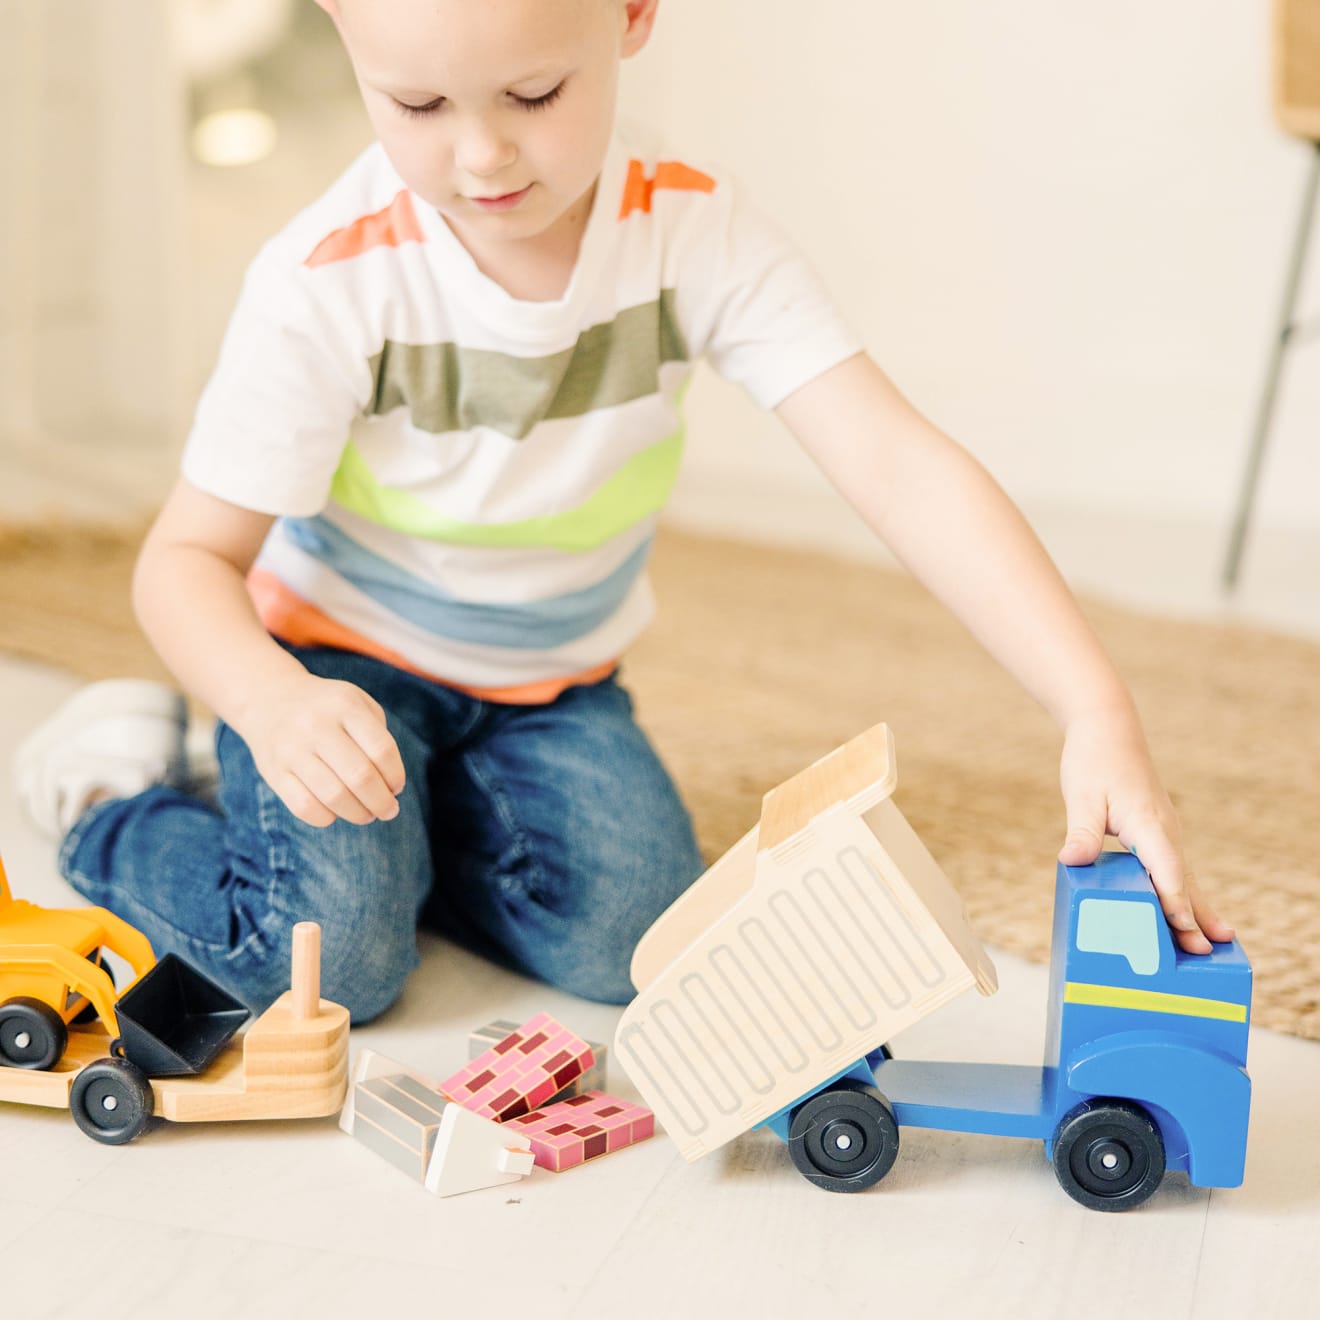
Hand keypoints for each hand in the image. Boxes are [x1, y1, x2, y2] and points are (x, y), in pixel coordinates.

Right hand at [235, 671, 405, 827]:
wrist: (268, 699)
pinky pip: (304, 807)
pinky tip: (335, 813)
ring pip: (334, 796)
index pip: (382, 749)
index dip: (395, 776)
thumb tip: (390, 786)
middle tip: (389, 811)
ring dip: (358, 814)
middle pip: (360, 777)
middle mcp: (316, 725)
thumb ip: (379, 736)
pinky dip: (326, 818)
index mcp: (345, 705)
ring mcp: (291, 749)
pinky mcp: (273, 772)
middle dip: (382, 802)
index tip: (396, 788)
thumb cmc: (328, 709)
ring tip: (366, 815)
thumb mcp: (357, 703)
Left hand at [1057, 709, 1233, 953]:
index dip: (1174, 901)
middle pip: (1182, 880)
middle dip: (1193, 917)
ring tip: (1218, 942)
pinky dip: (1184, 893)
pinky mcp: (1158, 833)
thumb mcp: (1082, 796)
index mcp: (1148, 824)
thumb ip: (1081, 831)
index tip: (1183, 929)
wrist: (1109, 730)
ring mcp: (1165, 832)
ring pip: (1184, 876)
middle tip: (1205, 953)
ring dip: (1197, 908)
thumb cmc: (1094, 761)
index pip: (1166, 869)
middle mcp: (1165, 831)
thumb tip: (1071, 860)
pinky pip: (1175, 869)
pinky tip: (1190, 914)